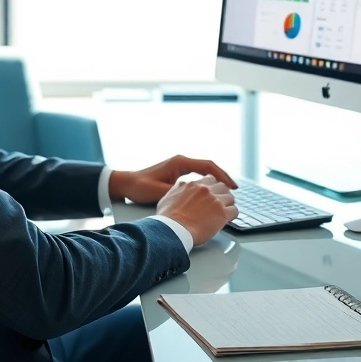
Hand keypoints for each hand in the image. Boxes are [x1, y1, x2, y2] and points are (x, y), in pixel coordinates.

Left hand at [108, 155, 237, 205]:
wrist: (126, 184)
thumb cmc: (140, 186)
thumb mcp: (159, 191)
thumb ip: (178, 193)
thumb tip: (195, 199)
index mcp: (180, 163)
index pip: (208, 166)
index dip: (222, 176)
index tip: (232, 186)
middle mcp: (181, 162)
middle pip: (209, 168)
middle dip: (223, 178)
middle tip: (234, 190)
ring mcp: (179, 167)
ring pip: (204, 172)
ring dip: (216, 181)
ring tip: (226, 193)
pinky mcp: (177, 175)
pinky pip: (198, 177)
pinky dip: (207, 184)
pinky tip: (211, 194)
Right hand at [155, 176, 237, 245]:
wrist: (172, 230)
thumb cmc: (167, 219)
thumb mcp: (168, 197)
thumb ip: (179, 190)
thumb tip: (181, 191)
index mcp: (192, 184)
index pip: (209, 179)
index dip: (212, 187)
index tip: (213, 193)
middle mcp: (205, 189)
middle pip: (222, 186)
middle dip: (222, 194)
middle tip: (220, 202)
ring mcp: (215, 200)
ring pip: (230, 197)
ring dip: (228, 204)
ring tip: (225, 212)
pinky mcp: (222, 213)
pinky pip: (235, 211)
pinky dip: (232, 215)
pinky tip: (228, 219)